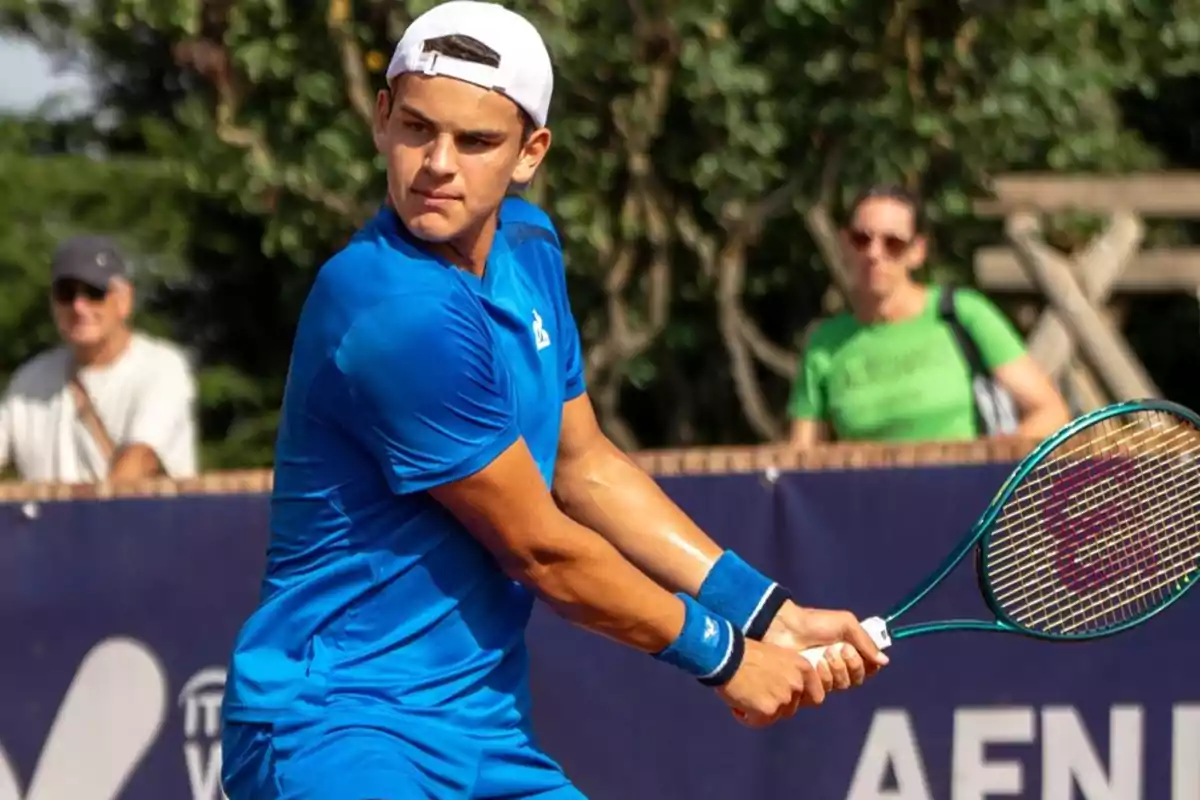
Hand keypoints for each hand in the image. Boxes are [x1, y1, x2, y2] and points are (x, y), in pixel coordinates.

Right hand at [716, 639, 824, 727]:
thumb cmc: (745, 652)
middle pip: (791, 708)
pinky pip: (758, 722)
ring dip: (760, 712)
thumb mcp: (776, 656)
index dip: (798, 700)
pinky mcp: (768, 710)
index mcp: (802, 667)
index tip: (783, 699)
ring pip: (774, 717)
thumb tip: (783, 692)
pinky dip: (747, 717)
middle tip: (756, 697)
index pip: (815, 696)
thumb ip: (786, 673)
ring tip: (743, 700)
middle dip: (774, 706)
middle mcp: (797, 683)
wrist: (725, 655)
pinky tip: (736, 706)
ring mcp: (784, 698)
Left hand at [763, 601, 888, 689]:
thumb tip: (884, 661)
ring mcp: (824, 677)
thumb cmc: (815, 623)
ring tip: (824, 654)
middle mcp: (839, 666)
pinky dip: (822, 678)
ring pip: (843, 685)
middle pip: (857, 679)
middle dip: (851, 664)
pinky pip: (825, 692)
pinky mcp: (809, 686)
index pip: (869, 668)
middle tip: (839, 649)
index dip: (867, 664)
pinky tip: (815, 665)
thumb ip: (866, 641)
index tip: (858, 652)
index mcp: (850, 652)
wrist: (786, 628)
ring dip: (836, 669)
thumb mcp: (845, 624)